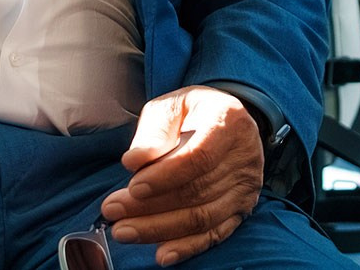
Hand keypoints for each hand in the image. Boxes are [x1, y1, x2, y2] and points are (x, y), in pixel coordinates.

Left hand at [100, 86, 263, 265]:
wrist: (225, 121)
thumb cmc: (192, 112)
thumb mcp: (170, 105)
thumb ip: (153, 131)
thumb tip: (134, 161)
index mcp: (228, 122)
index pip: (199, 157)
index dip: (165, 176)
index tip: (133, 186)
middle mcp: (244, 158)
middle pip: (197, 191)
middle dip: (151, 206)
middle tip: (113, 212)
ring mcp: (245, 188)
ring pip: (203, 217)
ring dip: (160, 229)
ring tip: (124, 230)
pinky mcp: (241, 210)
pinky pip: (214, 234)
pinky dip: (187, 247)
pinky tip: (161, 254)